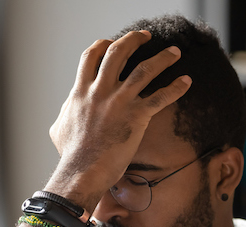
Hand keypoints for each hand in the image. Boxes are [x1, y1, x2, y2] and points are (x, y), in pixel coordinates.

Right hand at [46, 30, 191, 208]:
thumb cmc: (70, 155)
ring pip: (145, 69)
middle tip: (146, 37)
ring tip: (175, 52)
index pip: (91, 56)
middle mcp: (100, 91)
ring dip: (163, 58)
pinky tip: (186, 81)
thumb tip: (66, 111)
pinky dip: (175, 88)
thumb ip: (65, 113)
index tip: (112, 42)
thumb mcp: (59, 129)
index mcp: (81, 91)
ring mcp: (119, 102)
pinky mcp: (136, 117)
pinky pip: (160, 97)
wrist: (82, 172)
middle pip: (119, 52)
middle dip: (134, 40)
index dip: (103, 45)